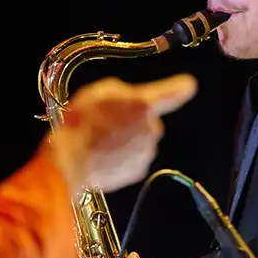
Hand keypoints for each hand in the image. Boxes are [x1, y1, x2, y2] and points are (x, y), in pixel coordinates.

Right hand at [45, 74, 196, 194]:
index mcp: (145, 105)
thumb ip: (124, 92)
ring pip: (141, 141)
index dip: (180, 87)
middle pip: (149, 121)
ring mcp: (146, 152)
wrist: (70, 160)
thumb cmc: (82, 123)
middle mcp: (152, 129)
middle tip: (107, 121)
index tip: (187, 85)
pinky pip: (133, 159)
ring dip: (126, 139)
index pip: (175, 92)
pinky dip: (122, 157)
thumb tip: (130, 99)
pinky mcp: (138, 171)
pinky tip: (103, 154)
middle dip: (133, 120)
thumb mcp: (99, 91)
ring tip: (100, 139)